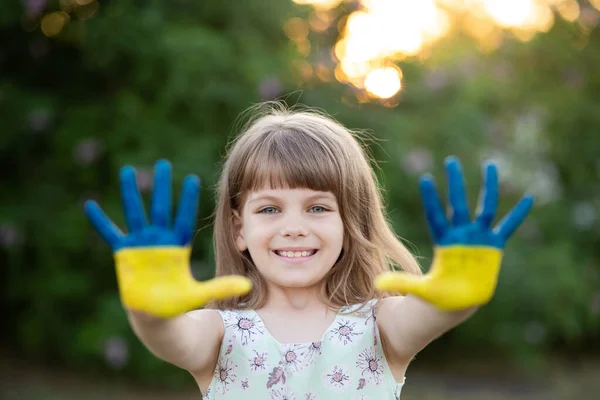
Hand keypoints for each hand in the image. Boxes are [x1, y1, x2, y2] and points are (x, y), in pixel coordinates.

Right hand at [85, 159, 251, 317]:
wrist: (155, 315)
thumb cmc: (177, 303)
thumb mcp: (199, 294)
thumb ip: (221, 286)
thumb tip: (248, 284)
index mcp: (178, 246)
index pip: (183, 218)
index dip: (186, 200)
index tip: (191, 179)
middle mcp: (160, 240)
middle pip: (161, 208)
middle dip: (162, 187)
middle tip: (163, 163)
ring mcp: (141, 245)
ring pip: (135, 213)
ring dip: (131, 194)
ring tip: (127, 171)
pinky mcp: (124, 253)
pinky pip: (111, 233)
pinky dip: (100, 221)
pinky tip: (90, 205)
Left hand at [375, 156, 532, 310]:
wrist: (457, 301)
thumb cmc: (437, 295)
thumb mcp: (420, 290)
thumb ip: (402, 282)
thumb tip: (375, 283)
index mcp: (442, 242)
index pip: (435, 215)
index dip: (431, 199)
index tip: (425, 179)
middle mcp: (460, 235)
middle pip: (458, 204)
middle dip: (455, 183)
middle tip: (451, 160)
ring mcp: (478, 238)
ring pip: (485, 207)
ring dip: (488, 187)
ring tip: (490, 165)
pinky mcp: (493, 246)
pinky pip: (508, 226)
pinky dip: (517, 214)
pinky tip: (528, 198)